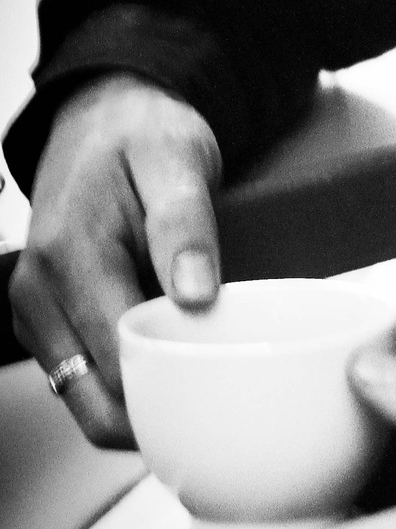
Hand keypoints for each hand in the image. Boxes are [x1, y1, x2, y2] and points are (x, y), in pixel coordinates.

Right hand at [9, 75, 222, 446]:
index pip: (117, 365)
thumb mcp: (179, 161)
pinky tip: (171, 362)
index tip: (228, 394)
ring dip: (141, 402)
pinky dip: (125, 382)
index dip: (174, 393)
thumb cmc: (144, 134)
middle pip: (94, 401)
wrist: (105, 114)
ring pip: (84, 398)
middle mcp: (37, 291)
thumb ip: (186, 227)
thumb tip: (196, 299)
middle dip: (157, 415)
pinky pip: (81, 377)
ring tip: (202, 384)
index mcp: (69, 256)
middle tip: (223, 405)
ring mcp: (34, 309)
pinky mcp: (45, 318)